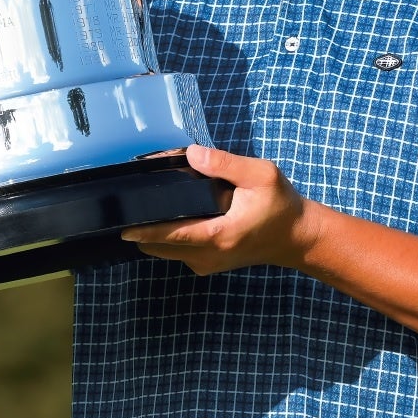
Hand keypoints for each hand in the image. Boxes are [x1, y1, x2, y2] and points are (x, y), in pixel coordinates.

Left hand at [121, 145, 320, 275]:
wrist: (296, 237)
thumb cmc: (280, 205)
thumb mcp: (260, 175)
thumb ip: (225, 163)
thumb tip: (192, 154)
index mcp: (219, 236)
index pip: (173, 235)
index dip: (145, 230)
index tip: (121, 225)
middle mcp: (208, 256)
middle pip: (160, 246)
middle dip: (142, 226)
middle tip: (132, 199)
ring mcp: (206, 263)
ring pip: (165, 250)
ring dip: (154, 231)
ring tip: (148, 201)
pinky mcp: (207, 263)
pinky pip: (177, 250)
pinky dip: (167, 235)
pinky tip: (169, 211)